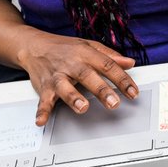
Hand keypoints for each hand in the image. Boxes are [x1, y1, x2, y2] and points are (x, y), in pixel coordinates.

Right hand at [18, 33, 138, 125]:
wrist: (34, 46)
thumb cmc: (64, 48)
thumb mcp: (89, 46)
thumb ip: (110, 56)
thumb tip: (130, 63)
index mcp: (86, 54)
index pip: (108, 66)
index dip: (122, 79)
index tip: (133, 92)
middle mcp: (72, 65)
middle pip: (88, 76)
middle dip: (101, 90)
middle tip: (114, 103)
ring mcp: (57, 76)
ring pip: (65, 87)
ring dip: (73, 98)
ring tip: (83, 108)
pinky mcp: (43, 87)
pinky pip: (42, 100)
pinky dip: (41, 111)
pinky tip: (42, 121)